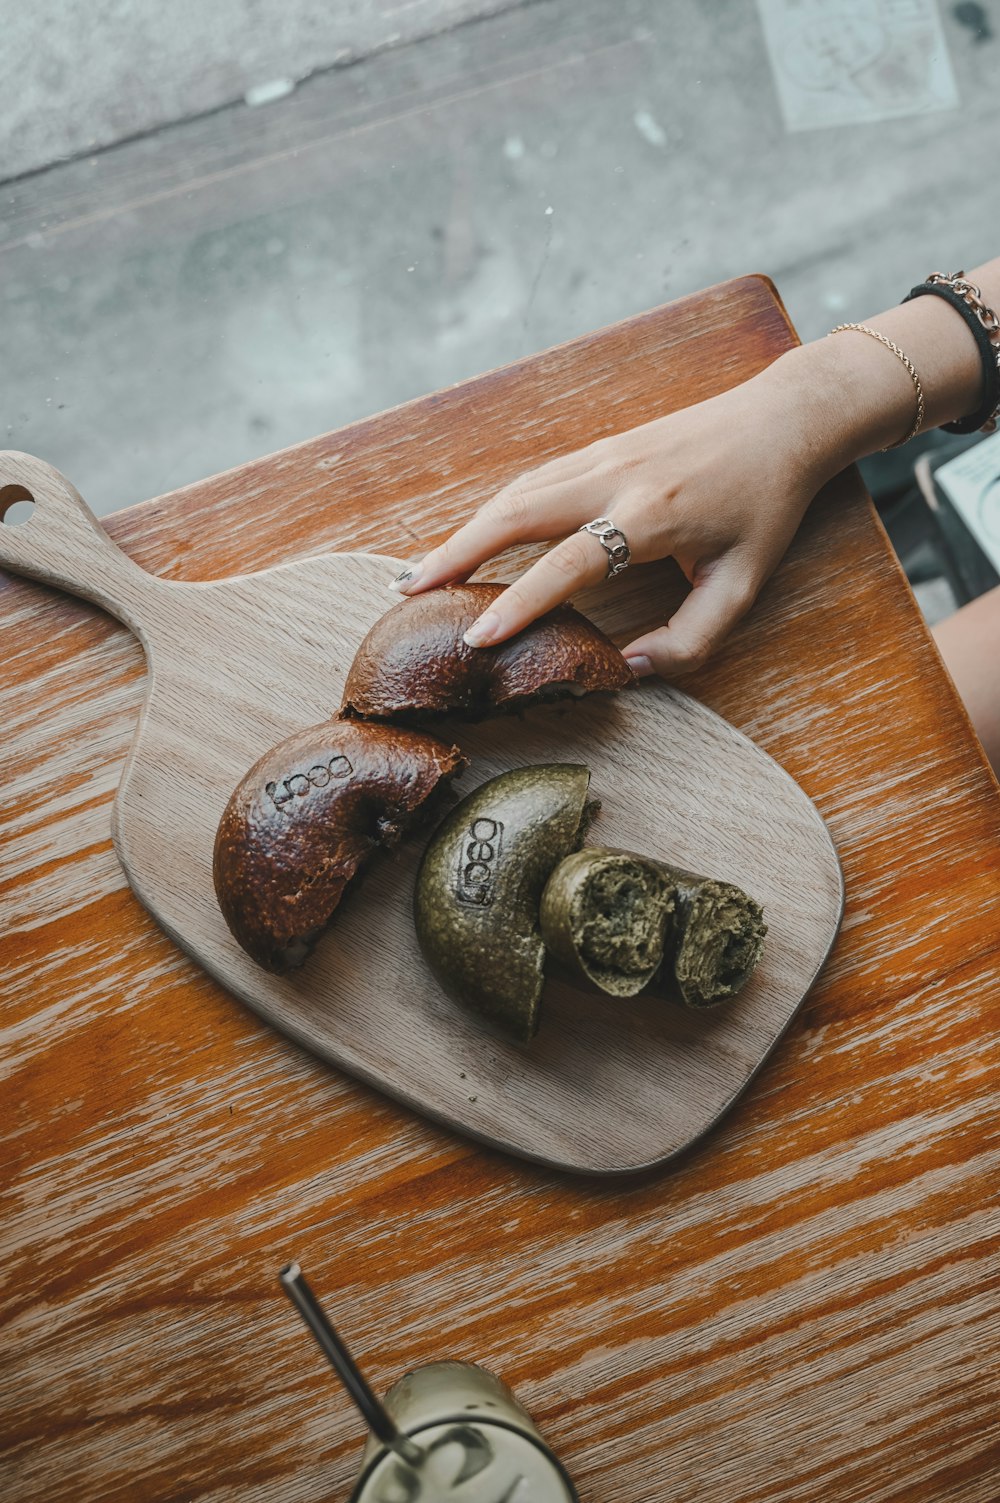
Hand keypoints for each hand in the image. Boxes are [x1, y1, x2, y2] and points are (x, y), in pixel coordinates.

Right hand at [391, 359, 826, 676]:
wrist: (780, 422)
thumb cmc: (764, 507)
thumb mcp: (744, 584)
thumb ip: (691, 639)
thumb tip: (629, 670)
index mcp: (653, 515)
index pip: (570, 561)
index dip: (521, 601)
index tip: (479, 638)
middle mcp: (615, 477)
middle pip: (517, 512)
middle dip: (457, 553)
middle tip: (408, 595)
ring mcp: (602, 455)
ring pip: (515, 492)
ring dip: (463, 531)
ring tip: (419, 573)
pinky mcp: (598, 448)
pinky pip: (532, 481)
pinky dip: (491, 512)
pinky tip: (469, 539)